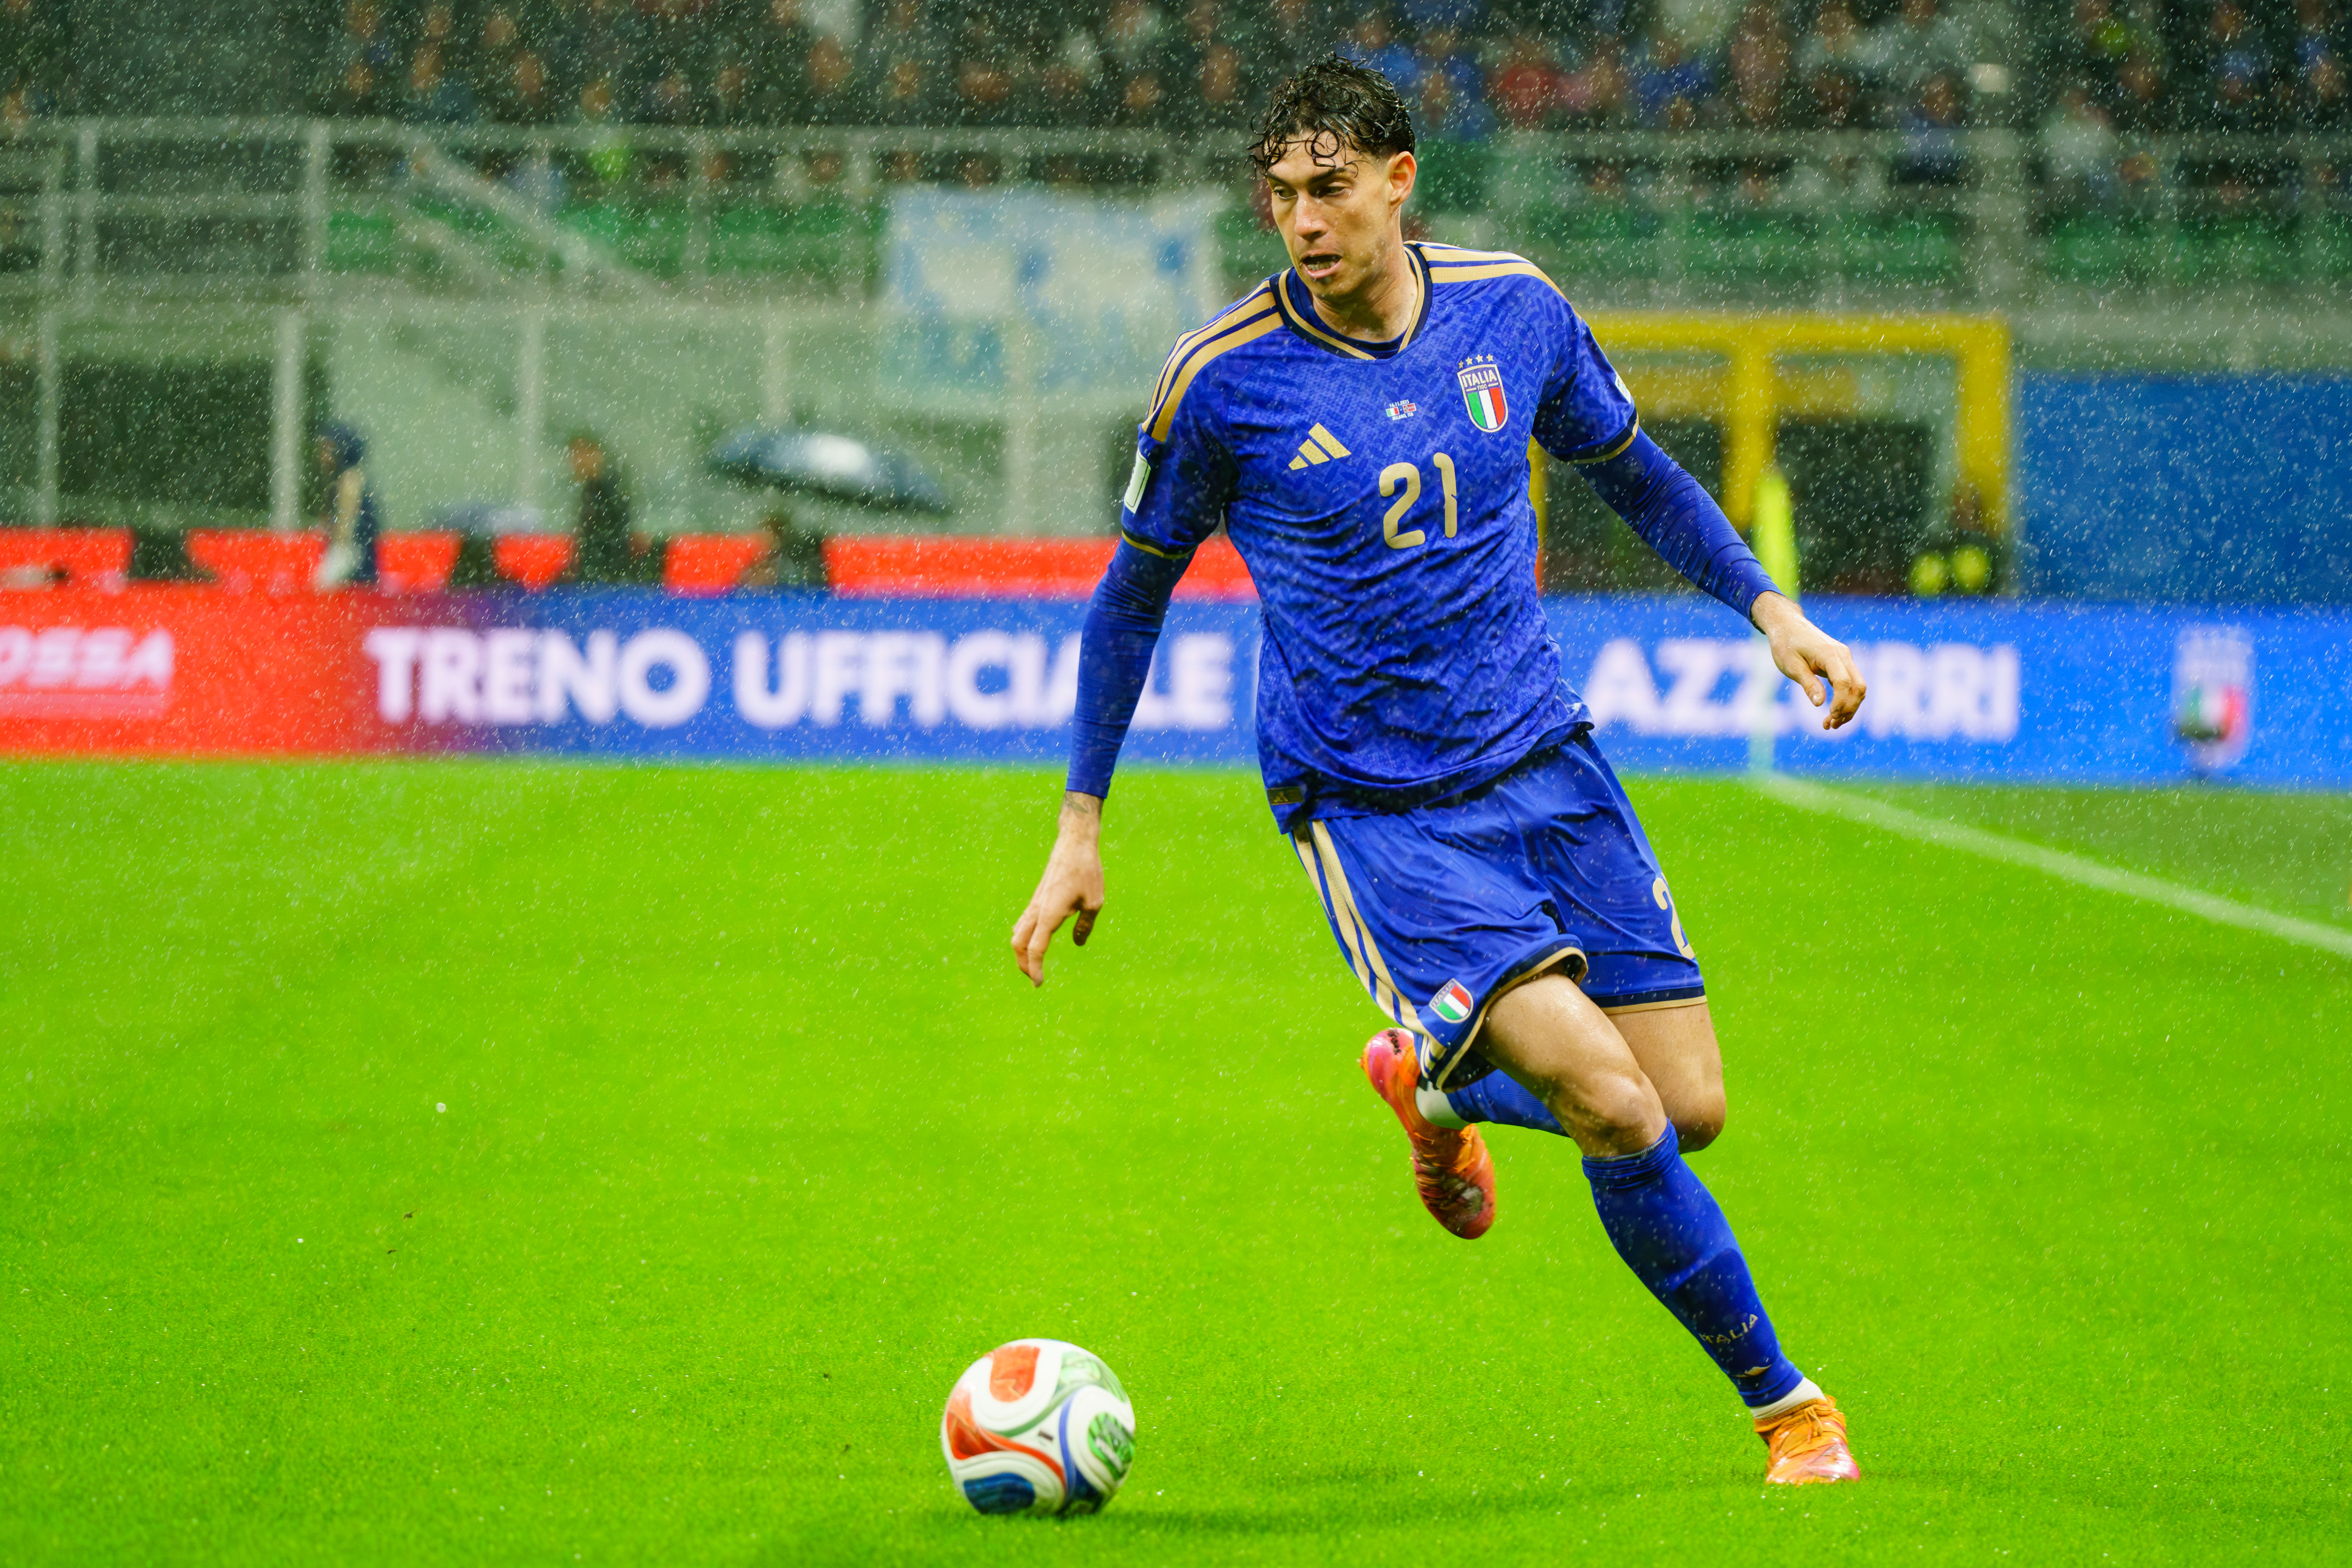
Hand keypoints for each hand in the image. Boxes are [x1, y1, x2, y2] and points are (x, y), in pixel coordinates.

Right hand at [1010, 793, 1105, 986]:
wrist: (1074, 844)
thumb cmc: (1087, 871)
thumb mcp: (1094, 902)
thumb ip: (1085, 926)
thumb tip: (1078, 944)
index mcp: (1050, 914)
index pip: (1036, 948)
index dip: (1035, 968)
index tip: (1039, 983)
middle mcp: (1037, 910)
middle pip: (1018, 943)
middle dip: (1023, 963)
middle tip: (1035, 978)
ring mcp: (1035, 903)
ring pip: (1018, 932)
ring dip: (1021, 950)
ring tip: (1033, 964)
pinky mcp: (1038, 897)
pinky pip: (1024, 922)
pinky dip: (1025, 937)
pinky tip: (1034, 941)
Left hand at [1751, 591, 1865, 729]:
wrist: (1787, 625)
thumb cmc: (1786, 644)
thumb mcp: (1791, 666)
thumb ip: (1808, 684)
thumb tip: (1820, 704)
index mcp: (1830, 654)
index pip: (1844, 682)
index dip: (1840, 703)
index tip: (1829, 717)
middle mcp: (1843, 655)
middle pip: (1859, 687)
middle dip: (1849, 709)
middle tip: (1831, 726)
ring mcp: (1845, 658)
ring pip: (1858, 687)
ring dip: (1849, 708)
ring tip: (1831, 724)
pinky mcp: (1841, 662)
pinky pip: (1850, 683)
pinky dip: (1845, 699)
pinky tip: (1833, 713)